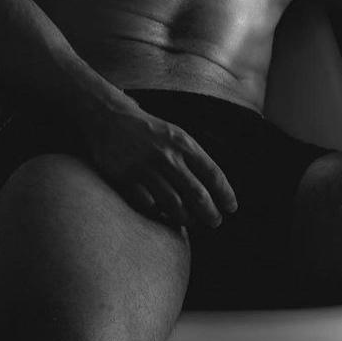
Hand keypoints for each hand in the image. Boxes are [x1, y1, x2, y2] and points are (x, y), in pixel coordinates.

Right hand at [82, 99, 237, 229]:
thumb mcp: (176, 135)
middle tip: (215, 222)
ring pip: (175, 205)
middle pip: (197, 195)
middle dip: (210, 213)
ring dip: (188, 219)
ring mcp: (147, 168)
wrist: (110, 119)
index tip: (231, 208)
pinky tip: (163, 213)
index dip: (225, 194)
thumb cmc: (149, 131)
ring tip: (192, 221)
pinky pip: (149, 205)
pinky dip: (159, 212)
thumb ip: (193, 158)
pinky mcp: (127, 179)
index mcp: (184, 143)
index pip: (213, 174)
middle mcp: (168, 156)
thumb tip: (214, 189)